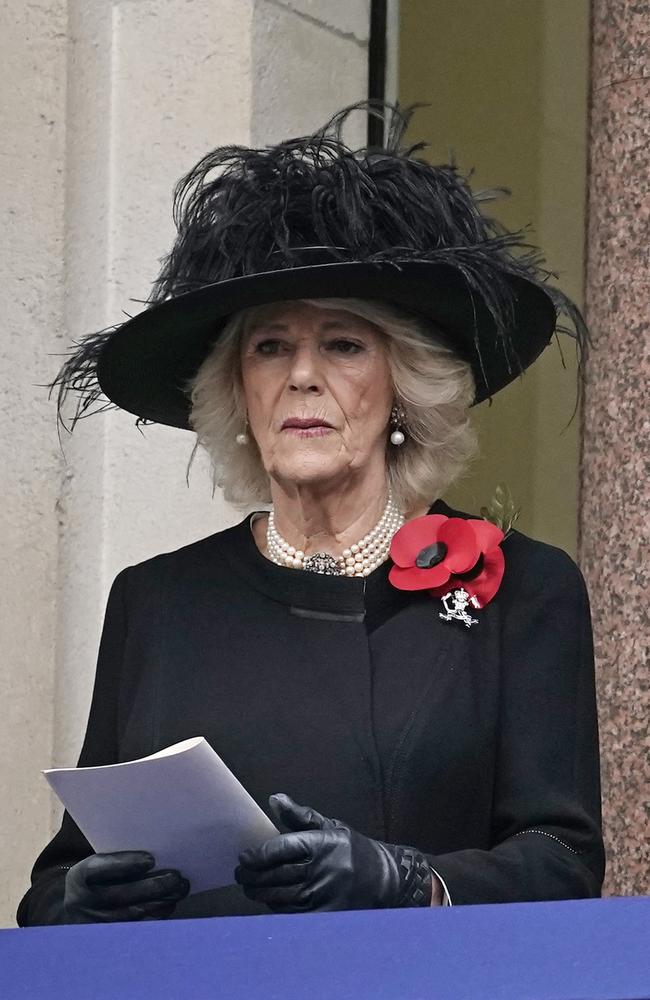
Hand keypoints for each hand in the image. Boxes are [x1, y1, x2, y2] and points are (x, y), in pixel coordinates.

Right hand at [62, 851, 190, 923]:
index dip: (126, 864)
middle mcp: (85, 901)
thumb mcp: (97, 864)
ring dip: (161, 901)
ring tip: (180, 888)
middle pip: (122, 895)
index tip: (150, 859)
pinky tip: (170, 903)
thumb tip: (155, 856)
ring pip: (133, 914)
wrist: (76, 908)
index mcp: (80, 876)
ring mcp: (96, 922)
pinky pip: (137, 927)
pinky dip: (157, 915)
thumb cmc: (95, 878)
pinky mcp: (108, 937)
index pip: (101, 868)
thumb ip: (118, 859)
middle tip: (175, 877)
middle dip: (153, 886)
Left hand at [234, 793, 432, 912]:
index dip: (258, 854)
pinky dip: (275, 907)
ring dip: (259, 892)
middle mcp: (322, 869)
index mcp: (322, 843)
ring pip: (279, 896)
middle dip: (252, 875)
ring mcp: (323, 895)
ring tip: (249, 886)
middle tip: (241, 873)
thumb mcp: (330, 826)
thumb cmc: (351, 849)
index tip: (244, 857)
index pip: (281, 849)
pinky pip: (291, 913)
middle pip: (275, 875)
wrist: (383, 879)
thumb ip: (300, 816)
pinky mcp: (324, 915)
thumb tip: (274, 799)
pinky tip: (268, 899)